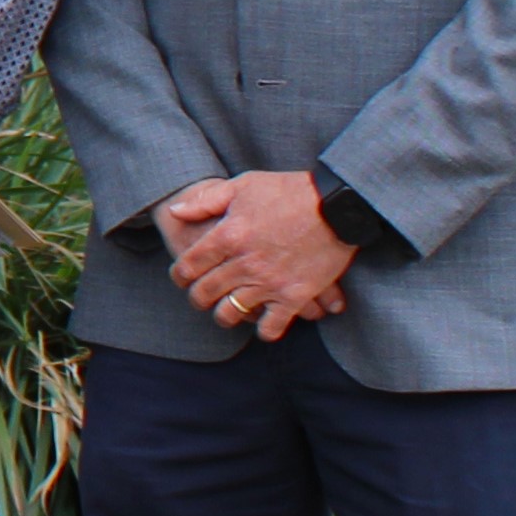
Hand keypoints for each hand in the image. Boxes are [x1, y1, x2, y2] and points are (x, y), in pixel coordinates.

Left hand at [156, 171, 352, 342]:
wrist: (339, 204)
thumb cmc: (290, 190)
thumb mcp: (245, 185)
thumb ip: (207, 201)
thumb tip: (176, 211)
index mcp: (227, 236)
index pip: (188, 266)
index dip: (180, 276)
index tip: (182, 279)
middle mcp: (243, 263)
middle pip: (204, 293)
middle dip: (198, 298)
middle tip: (201, 297)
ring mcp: (269, 282)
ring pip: (231, 313)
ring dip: (225, 316)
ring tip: (227, 313)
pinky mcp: (294, 295)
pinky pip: (270, 326)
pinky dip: (264, 330)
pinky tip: (263, 325)